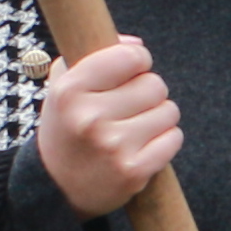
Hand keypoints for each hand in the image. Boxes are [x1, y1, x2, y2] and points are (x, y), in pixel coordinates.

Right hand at [36, 35, 179, 219]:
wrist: (56, 187)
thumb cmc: (66, 128)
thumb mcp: (64, 86)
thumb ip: (93, 54)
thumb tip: (136, 43)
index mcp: (71, 91)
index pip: (131, 56)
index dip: (137, 61)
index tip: (130, 72)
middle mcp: (90, 118)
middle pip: (155, 84)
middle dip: (148, 93)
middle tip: (129, 107)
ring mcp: (113, 146)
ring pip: (169, 111)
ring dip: (158, 117)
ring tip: (134, 128)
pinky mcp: (133, 171)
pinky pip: (174, 139)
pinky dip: (165, 141)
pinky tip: (143, 147)